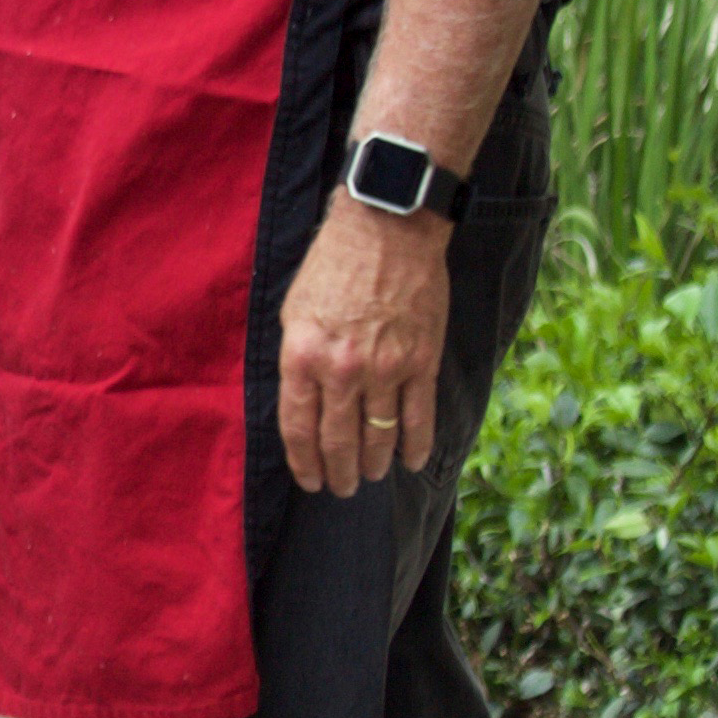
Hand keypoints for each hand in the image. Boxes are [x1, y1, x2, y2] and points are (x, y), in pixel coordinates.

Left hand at [275, 200, 451, 496]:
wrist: (386, 229)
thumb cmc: (333, 264)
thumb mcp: (294, 310)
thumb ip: (298, 359)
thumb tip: (301, 402)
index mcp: (302, 356)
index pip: (298, 427)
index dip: (303, 462)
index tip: (308, 481)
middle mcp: (342, 369)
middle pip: (338, 440)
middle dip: (337, 472)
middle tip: (340, 489)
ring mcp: (386, 368)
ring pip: (379, 435)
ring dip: (373, 463)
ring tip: (369, 478)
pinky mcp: (422, 361)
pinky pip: (420, 416)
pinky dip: (417, 445)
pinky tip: (412, 462)